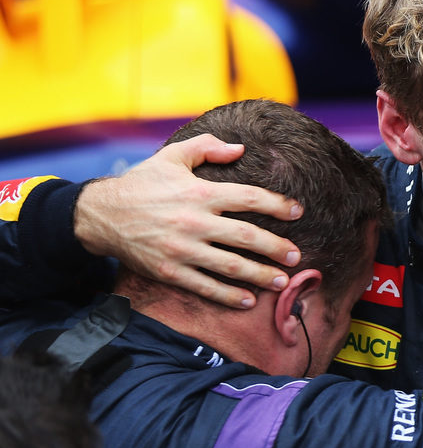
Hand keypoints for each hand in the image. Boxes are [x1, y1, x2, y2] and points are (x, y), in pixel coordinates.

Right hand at [75, 134, 303, 307]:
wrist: (100, 214)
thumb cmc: (142, 183)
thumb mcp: (172, 156)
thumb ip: (207, 148)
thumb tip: (241, 148)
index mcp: (199, 193)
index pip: (248, 198)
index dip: (277, 205)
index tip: (297, 212)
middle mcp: (194, 222)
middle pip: (246, 237)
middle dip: (276, 248)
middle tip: (296, 255)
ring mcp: (182, 250)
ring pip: (230, 266)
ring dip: (260, 275)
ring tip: (282, 281)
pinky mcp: (169, 271)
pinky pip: (205, 286)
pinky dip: (228, 295)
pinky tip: (248, 300)